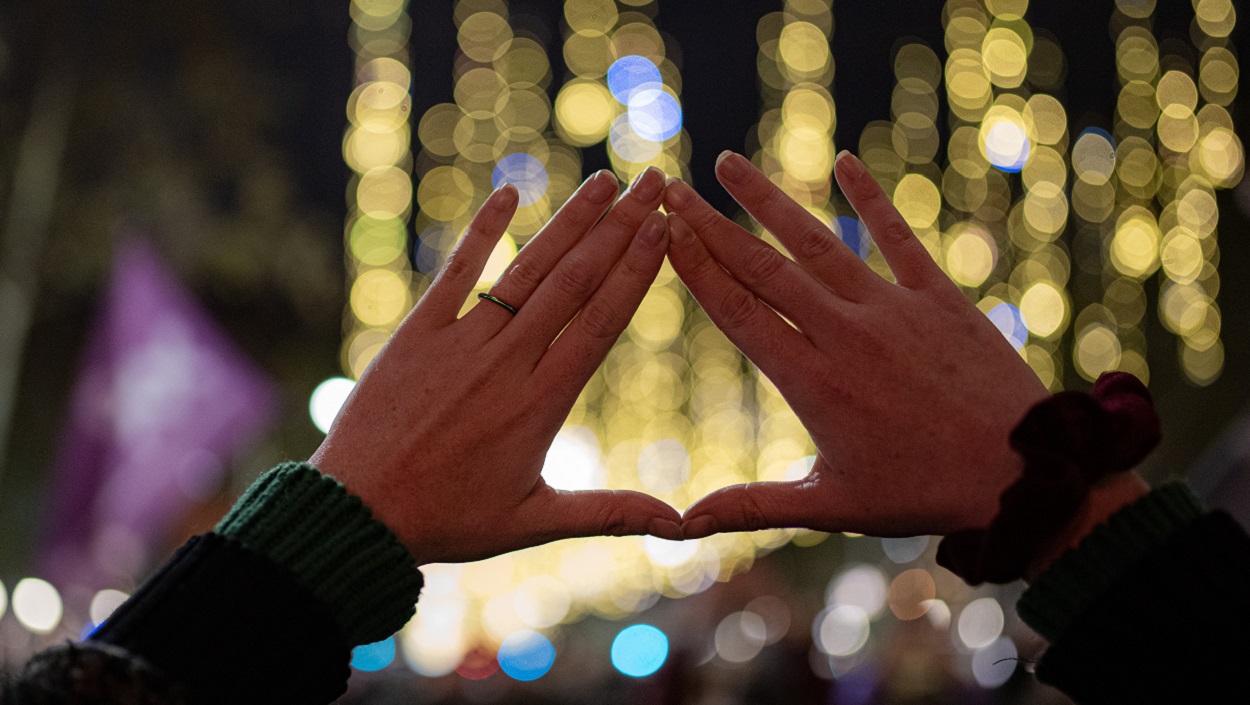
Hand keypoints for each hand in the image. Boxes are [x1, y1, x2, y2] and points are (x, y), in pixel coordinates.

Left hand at [310, 167, 682, 564]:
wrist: (357, 514)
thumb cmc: (448, 520)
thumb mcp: (533, 522)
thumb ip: (610, 512)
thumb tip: (680, 525)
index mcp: (541, 403)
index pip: (601, 321)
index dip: (635, 269)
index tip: (662, 227)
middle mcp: (506, 362)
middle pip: (574, 282)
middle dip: (618, 227)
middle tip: (652, 183)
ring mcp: (460, 342)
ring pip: (526, 270)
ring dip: (569, 222)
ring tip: (604, 181)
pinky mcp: (417, 333)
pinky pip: (456, 272)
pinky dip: (483, 231)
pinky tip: (511, 192)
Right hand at [666, 151, 1049, 538]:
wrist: (1024, 474)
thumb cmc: (922, 494)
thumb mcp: (831, 506)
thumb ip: (753, 506)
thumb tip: (681, 524)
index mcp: (814, 383)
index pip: (738, 312)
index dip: (696, 269)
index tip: (664, 233)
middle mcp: (846, 335)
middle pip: (765, 269)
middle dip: (711, 225)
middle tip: (673, 189)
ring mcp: (893, 309)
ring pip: (818, 243)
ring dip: (769, 201)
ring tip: (729, 163)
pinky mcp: (938, 296)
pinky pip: (898, 236)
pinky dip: (872, 198)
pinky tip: (845, 160)